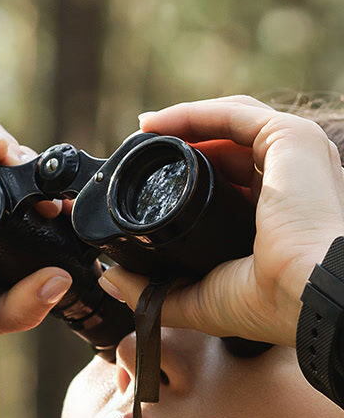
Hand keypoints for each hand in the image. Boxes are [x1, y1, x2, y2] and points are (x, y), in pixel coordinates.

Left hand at [98, 96, 343, 346]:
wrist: (306, 295)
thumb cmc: (269, 305)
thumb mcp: (201, 299)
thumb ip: (156, 292)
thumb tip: (110, 278)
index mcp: (281, 216)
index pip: (231, 183)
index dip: (188, 179)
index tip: (146, 182)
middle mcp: (292, 180)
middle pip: (228, 150)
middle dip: (181, 148)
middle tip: (137, 155)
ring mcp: (296, 156)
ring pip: (230, 125)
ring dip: (183, 124)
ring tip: (141, 133)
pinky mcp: (292, 137)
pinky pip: (234, 113)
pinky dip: (193, 114)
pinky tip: (156, 124)